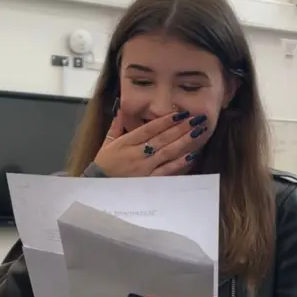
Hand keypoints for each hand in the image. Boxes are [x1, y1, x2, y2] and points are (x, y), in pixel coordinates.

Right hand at [93, 109, 207, 176]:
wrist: (98, 187)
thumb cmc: (103, 164)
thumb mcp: (107, 142)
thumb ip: (116, 125)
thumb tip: (121, 109)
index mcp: (127, 142)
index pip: (149, 129)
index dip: (165, 120)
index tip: (180, 113)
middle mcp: (137, 154)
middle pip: (162, 139)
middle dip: (181, 128)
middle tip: (196, 119)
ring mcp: (145, 168)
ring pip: (167, 153)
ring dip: (184, 142)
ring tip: (198, 132)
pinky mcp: (149, 181)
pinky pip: (167, 171)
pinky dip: (179, 163)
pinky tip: (191, 155)